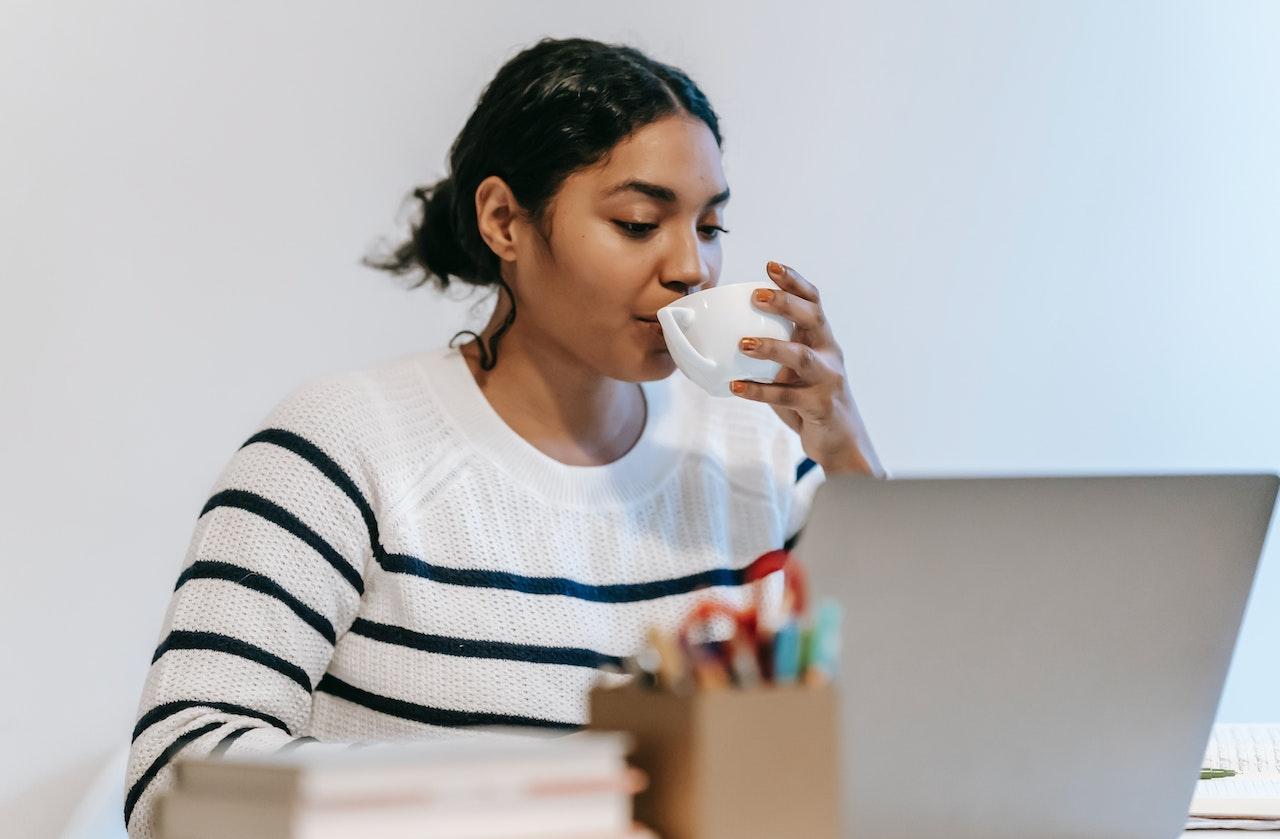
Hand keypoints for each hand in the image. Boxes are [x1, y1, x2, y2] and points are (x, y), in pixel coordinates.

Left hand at [730, 261, 885, 477]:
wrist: (840, 441)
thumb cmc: (811, 400)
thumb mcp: (795, 371)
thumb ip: (775, 354)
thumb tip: (728, 337)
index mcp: (823, 341)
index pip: (813, 302)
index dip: (794, 282)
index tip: (771, 265)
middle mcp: (829, 355)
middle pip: (812, 319)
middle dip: (786, 303)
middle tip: (756, 296)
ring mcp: (827, 380)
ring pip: (801, 357)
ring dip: (772, 347)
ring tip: (743, 344)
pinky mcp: (820, 406)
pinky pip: (786, 396)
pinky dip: (759, 391)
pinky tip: (736, 387)